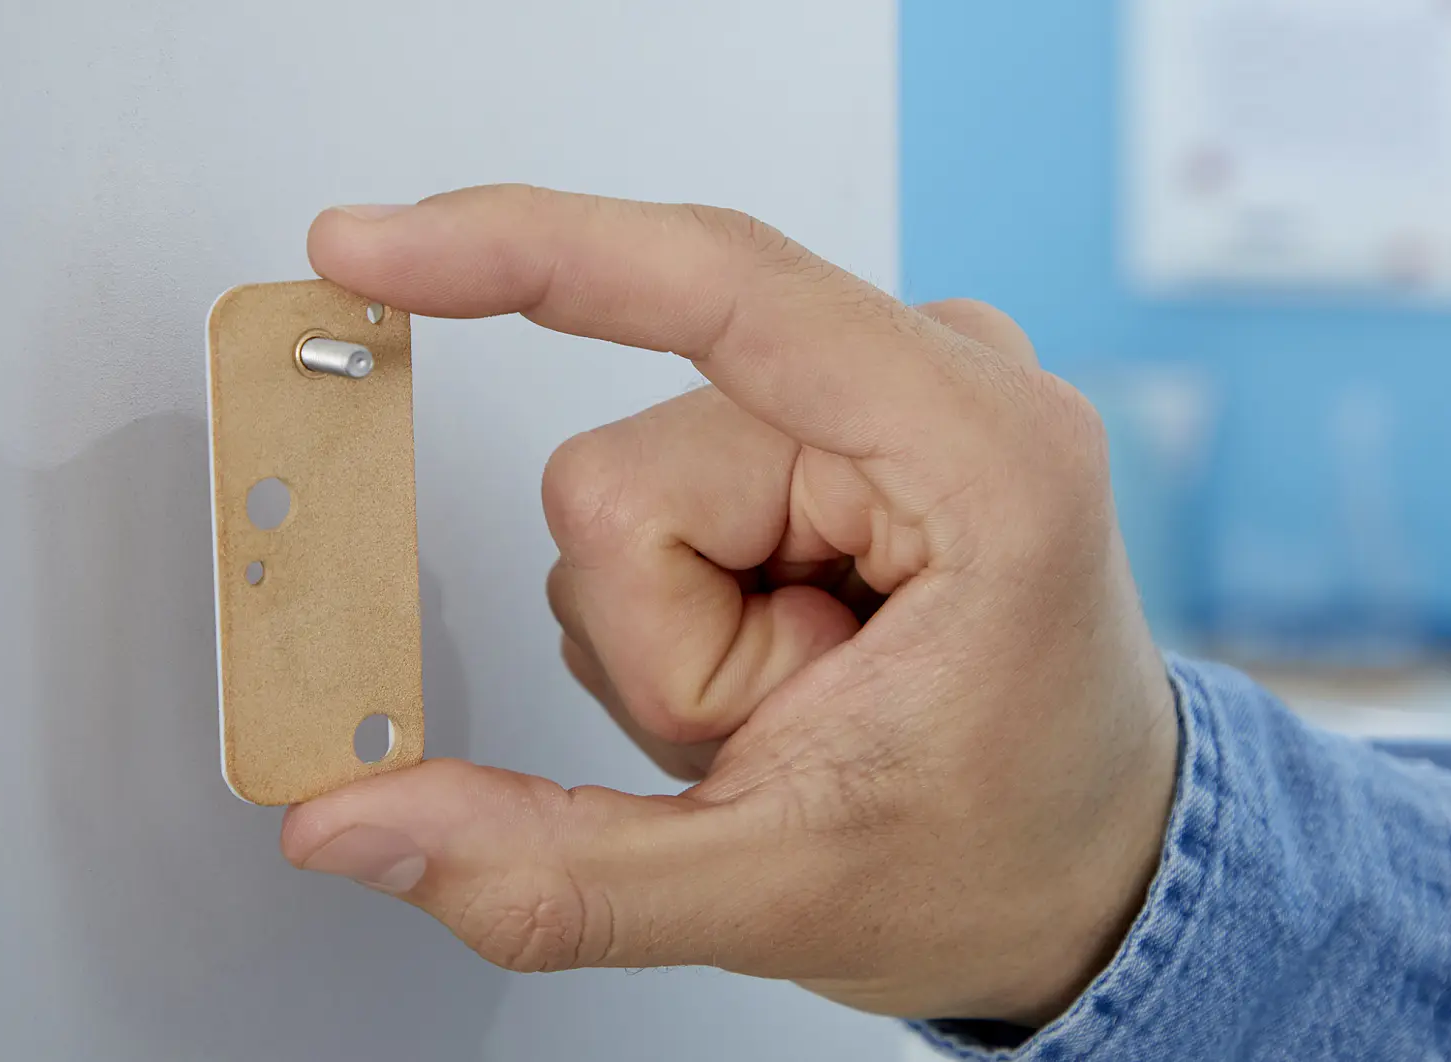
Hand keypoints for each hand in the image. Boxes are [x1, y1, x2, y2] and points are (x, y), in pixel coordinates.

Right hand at [281, 185, 1178, 1024]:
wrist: (1091, 864)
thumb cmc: (1006, 853)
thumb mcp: (782, 890)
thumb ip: (557, 872)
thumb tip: (359, 822)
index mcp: (984, 457)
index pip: (726, 291)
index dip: (533, 254)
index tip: (376, 246)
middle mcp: (939, 386)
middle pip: (628, 471)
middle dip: (667, 642)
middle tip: (783, 725)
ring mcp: (883, 402)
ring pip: (627, 493)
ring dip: (678, 639)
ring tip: (800, 699)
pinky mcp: (836, 433)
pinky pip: (660, 499)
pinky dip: (689, 616)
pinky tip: (790, 663)